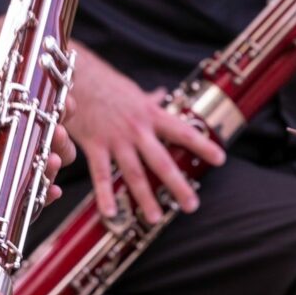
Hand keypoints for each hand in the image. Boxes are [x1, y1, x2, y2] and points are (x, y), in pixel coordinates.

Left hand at [0, 103, 73, 220]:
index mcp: (14, 126)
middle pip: (58, 144)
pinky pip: (38, 199)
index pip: (45, 114)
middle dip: (62, 138)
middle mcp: (24, 150)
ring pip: (50, 169)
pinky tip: (49, 189)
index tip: (63, 103)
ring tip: (49, 159)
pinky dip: (47, 195)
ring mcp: (21, 175)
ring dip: (55, 164)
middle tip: (56, 133)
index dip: (59, 108)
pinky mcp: (15, 198)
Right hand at [64, 47, 225, 224]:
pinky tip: (111, 213)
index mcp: (151, 115)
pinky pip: (100, 175)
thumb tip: (161, 95)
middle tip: (191, 205)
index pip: (183, 132)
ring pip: (134, 174)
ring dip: (145, 198)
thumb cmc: (105, 83)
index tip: (220, 159)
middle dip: (178, 185)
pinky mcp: (94, 145)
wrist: (75, 76)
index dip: (203, 145)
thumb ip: (149, 99)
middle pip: (162, 162)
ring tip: (155, 218)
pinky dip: (105, 195)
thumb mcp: (133, 91)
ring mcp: (116, 139)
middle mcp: (137, 129)